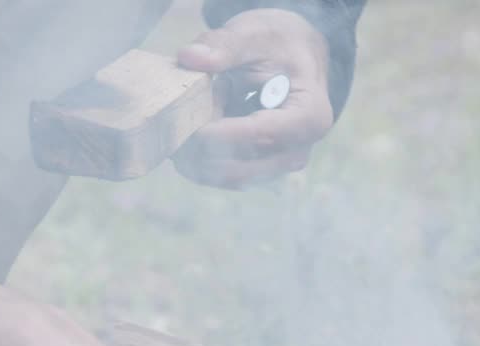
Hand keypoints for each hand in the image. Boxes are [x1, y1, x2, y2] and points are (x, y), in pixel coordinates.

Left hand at [174, 8, 334, 188]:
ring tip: (185, 119)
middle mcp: (298, 150)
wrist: (294, 57)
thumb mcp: (255, 34)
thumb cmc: (278, 44)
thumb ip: (224, 45)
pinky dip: (202, 157)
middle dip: (200, 149)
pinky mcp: (260, 170)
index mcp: (308, 117)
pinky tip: (195, 128)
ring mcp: (280, 165)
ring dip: (198, 155)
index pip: (257, 136)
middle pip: (240, 167)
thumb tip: (190, 57)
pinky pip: (223, 175)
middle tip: (171, 121)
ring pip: (227, 177)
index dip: (215, 134)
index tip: (183, 120)